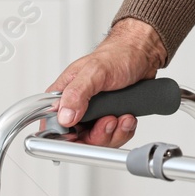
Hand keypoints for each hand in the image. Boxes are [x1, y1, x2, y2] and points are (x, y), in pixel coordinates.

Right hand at [46, 18, 167, 146]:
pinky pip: (113, 137)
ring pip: (97, 141)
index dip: (66, 137)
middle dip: (97, 136)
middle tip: (109, 121)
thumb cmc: (117, 55)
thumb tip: (64, 116)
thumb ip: (77, 93)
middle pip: (78, 139)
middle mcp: (76, 106)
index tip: (83, 134)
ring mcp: (94, 114)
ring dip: (113, 133)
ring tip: (122, 117)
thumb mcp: (95, 71)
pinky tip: (127, 117)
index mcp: (64, 94)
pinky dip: (123, 131)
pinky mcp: (109, 117)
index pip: (53, 125)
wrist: (141, 54)